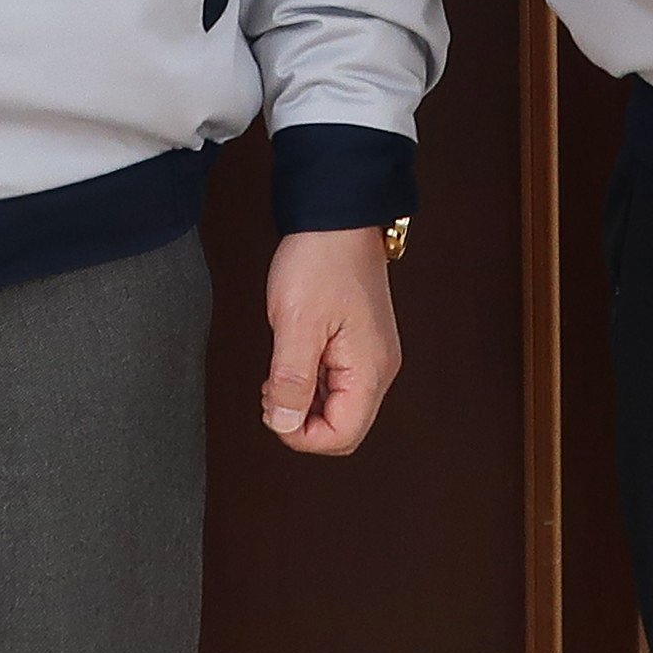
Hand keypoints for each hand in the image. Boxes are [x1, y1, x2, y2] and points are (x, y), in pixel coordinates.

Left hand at [261, 226, 402, 456]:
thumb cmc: (322, 258)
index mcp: (370, 368)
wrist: (336, 216)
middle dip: (302, 421)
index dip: (301, 435)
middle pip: (343, 427)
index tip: (273, 409)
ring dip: (303, 401)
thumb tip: (284, 423)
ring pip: (338, 407)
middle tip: (273, 392)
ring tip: (279, 372)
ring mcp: (371, 355)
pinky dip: (310, 382)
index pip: (342, 436)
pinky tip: (292, 361)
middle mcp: (378, 368)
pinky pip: (336, 383)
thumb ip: (290, 381)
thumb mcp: (296, 323)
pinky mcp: (359, 344)